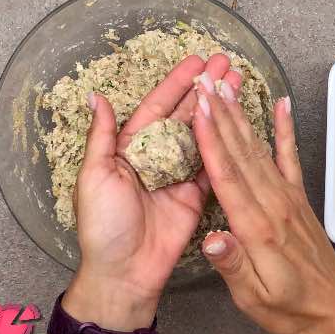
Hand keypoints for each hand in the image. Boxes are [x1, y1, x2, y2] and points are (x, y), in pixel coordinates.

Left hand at [63, 54, 240, 330]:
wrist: (125, 271)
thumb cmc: (103, 226)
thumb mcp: (95, 176)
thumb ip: (102, 136)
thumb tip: (97, 97)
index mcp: (130, 148)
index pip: (157, 106)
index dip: (176, 83)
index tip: (196, 62)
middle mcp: (157, 156)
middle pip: (184, 114)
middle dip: (205, 88)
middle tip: (226, 64)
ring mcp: (179, 174)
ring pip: (202, 134)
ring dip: (219, 110)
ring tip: (237, 84)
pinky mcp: (197, 193)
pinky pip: (213, 164)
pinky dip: (226, 144)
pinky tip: (239, 123)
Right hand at [192, 80, 334, 333]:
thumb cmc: (290, 307)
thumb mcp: (255, 299)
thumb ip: (233, 265)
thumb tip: (211, 238)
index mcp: (257, 228)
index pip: (229, 178)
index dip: (212, 142)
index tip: (201, 109)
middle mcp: (274, 205)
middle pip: (242, 154)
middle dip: (223, 115)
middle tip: (207, 82)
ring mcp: (288, 197)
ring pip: (260, 149)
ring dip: (242, 116)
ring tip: (227, 86)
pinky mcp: (298, 197)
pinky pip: (290, 157)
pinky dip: (285, 130)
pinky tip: (282, 104)